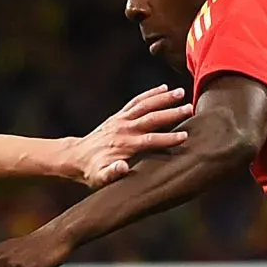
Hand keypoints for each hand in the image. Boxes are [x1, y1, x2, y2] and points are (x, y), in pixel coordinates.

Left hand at [70, 86, 191, 186]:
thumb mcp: (100, 178)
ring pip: (145, 105)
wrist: (76, 158)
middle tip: (190, 108)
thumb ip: (111, 173)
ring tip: (182, 92)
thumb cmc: (92, 172)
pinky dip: (150, 94)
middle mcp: (124, 130)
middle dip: (171, 113)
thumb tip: (122, 168)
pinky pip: (136, 102)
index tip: (185, 136)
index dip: (168, 138)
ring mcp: (121, 120)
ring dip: (164, 98)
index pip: (150, 140)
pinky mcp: (119, 116)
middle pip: (151, 118)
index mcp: (124, 146)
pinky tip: (164, 88)